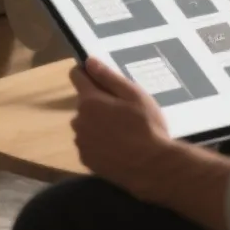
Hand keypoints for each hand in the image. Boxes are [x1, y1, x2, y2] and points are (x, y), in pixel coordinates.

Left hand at [70, 56, 176, 200]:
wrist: (153, 167)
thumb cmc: (147, 127)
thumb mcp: (134, 95)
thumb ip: (108, 77)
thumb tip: (88, 61)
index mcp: (89, 100)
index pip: (76, 76)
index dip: (88, 73)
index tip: (102, 79)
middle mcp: (78, 119)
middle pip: (84, 103)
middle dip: (98, 103)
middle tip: (123, 112)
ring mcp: (80, 141)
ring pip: (85, 124)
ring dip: (97, 124)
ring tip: (122, 133)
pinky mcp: (85, 160)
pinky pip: (88, 143)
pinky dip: (98, 143)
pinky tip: (117, 148)